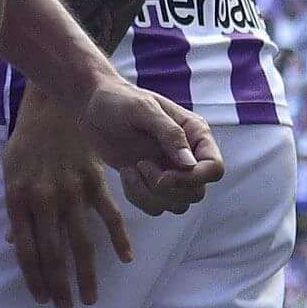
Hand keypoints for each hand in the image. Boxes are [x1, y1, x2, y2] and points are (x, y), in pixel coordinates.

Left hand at [0, 96, 126, 307]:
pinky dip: (119, 238)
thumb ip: (13, 211)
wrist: (51, 108)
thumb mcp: (9, 175)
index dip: (34, 278)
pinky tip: (125, 259)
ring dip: (87, 274)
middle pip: (53, 252)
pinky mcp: (95, 180)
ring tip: (91, 298)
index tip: (41, 299)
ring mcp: (72, 191)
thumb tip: (10, 244)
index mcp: (19, 200)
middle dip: (59, 285)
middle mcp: (46, 199)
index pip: (26, 250)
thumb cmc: (26, 144)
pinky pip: (109, 215)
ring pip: (81, 241)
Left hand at [76, 80, 221, 216]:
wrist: (92, 106)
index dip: (193, 179)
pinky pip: (155, 207)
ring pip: (177, 204)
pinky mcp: (150, 182)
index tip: (163, 177)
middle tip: (140, 164)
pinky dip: (138, 197)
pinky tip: (126, 172)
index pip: (214, 169)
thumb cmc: (119, 100)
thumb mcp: (143, 109)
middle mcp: (188, 156)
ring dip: (150, 195)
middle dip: (167, 188)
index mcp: (195, 134)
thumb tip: (190, 164)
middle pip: (197, 192)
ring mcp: (170, 171)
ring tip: (132, 168)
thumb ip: (169, 134)